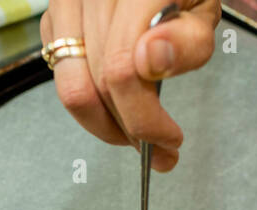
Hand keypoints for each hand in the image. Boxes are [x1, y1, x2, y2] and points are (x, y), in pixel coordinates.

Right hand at [41, 0, 220, 170]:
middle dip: (129, 129)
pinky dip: (91, 99)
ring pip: (72, 89)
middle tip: (159, 149)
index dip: (144, 118)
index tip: (170, 141)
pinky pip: (62, 76)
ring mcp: (65, 3)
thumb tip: (148, 61)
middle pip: (97, 85)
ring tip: (136, 131)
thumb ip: (186, 40)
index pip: (122, 70)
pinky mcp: (52, 17)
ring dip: (106, 124)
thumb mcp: (204, 10)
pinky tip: (118, 98)